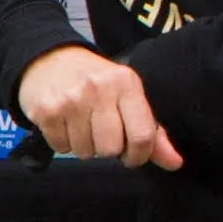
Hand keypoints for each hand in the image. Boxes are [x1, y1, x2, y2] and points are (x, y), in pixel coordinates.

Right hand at [16, 42, 178, 169]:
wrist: (48, 59)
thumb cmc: (94, 81)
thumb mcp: (128, 97)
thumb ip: (153, 132)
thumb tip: (175, 163)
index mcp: (126, 83)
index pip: (143, 135)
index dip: (138, 155)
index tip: (131, 155)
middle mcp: (99, 88)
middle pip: (111, 148)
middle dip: (107, 148)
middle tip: (101, 132)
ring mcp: (71, 99)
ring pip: (86, 151)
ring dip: (84, 146)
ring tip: (81, 125)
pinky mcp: (47, 110)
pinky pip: (62, 147)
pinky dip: (64, 142)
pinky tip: (65, 123)